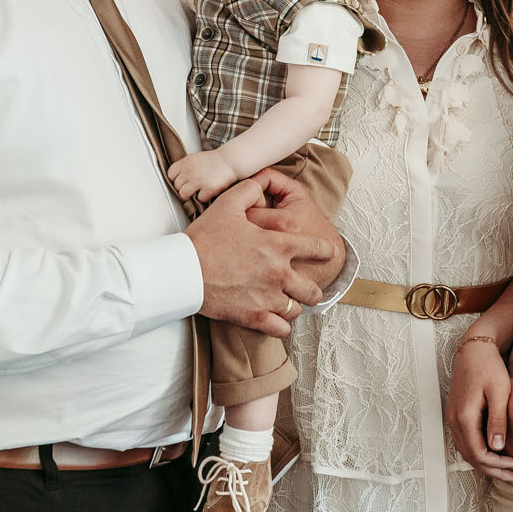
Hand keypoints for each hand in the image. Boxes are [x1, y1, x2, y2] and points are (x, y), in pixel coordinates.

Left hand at [170, 150, 241, 203]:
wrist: (231, 161)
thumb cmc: (215, 161)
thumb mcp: (195, 158)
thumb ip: (185, 167)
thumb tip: (175, 179)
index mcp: (186, 162)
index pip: (170, 174)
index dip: (175, 179)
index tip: (181, 181)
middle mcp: (190, 171)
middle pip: (176, 186)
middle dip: (184, 187)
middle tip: (192, 186)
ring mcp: (199, 180)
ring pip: (184, 194)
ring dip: (191, 194)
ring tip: (198, 190)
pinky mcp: (208, 189)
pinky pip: (199, 199)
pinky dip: (204, 197)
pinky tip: (209, 191)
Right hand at [186, 177, 332, 337]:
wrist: (183, 270)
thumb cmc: (204, 238)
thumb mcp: (228, 204)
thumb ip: (250, 190)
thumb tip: (261, 182)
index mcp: (277, 245)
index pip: (316, 248)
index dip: (326, 250)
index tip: (329, 252)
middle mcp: (279, 273)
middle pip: (312, 289)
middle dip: (314, 288)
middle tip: (308, 287)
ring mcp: (268, 298)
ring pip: (297, 309)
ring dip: (295, 305)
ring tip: (290, 302)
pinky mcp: (254, 317)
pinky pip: (281, 329)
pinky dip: (281, 325)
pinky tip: (277, 319)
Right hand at [446, 338, 512, 483]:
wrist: (473, 349)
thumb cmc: (489, 367)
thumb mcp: (499, 392)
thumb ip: (498, 420)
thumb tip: (498, 448)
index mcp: (465, 416)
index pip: (477, 453)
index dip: (497, 464)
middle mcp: (454, 420)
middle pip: (469, 457)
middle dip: (492, 470)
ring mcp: (452, 417)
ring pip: (465, 450)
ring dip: (484, 464)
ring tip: (506, 471)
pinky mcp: (456, 413)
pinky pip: (464, 441)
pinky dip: (478, 452)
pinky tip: (494, 454)